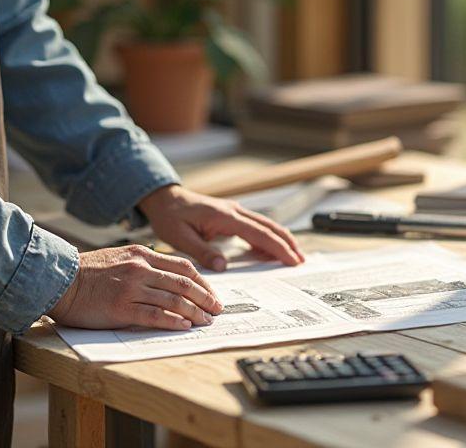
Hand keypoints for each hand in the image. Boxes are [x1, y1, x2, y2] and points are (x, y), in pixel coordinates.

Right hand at [48, 245, 222, 329]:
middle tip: (217, 309)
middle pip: (184, 283)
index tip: (212, 294)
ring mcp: (131, 288)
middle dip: (205, 298)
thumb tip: (169, 279)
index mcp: (142, 254)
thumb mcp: (120, 258)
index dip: (203, 282)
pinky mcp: (121, 308)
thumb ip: (144, 265)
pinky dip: (174, 322)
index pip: (183, 267)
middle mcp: (140, 269)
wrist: (57, 280)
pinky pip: (155, 315)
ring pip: (173, 300)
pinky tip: (185, 326)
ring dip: (195, 312)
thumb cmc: (87, 272)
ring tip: (206, 321)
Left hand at [138, 184, 304, 270]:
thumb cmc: (170, 217)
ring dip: (280, 239)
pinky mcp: (232, 214)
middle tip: (300, 260)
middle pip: (269, 227)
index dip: (278, 247)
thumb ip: (202, 252)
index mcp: (225, 217)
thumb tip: (223, 266)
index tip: (292, 260)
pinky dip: (267, 236)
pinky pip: (255, 225)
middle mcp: (234, 211)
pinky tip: (269, 249)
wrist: (165, 198)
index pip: (259, 234)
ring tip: (293, 255)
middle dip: (287, 243)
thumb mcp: (179, 238)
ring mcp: (235, 211)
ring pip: (265, 224)